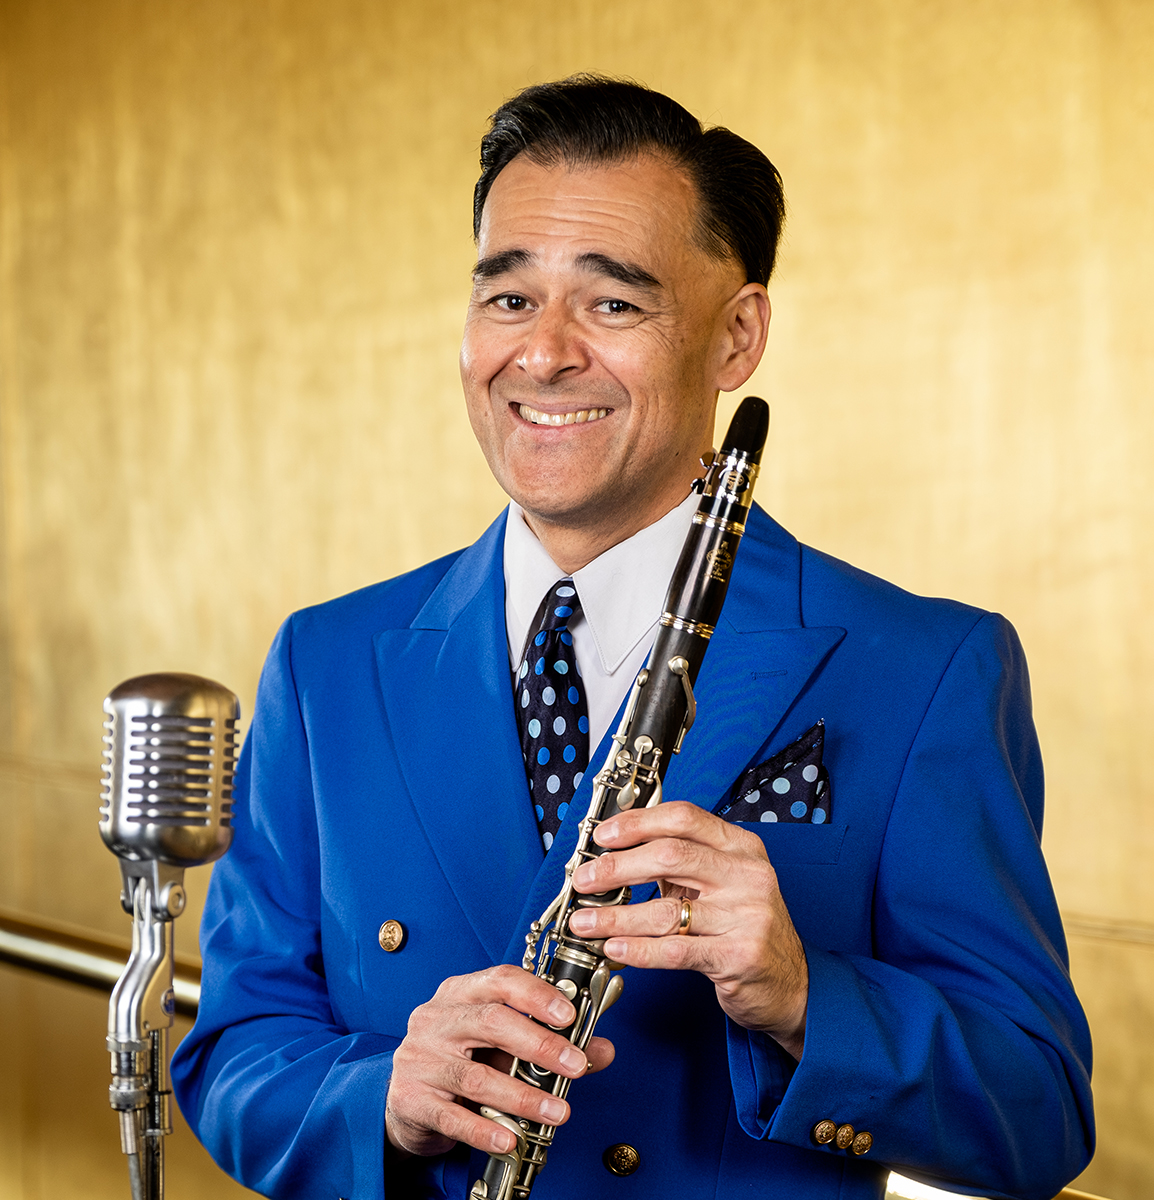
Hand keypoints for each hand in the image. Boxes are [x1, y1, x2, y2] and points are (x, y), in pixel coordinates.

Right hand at [385, 964, 614, 1157]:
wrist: (407, 1099)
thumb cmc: (463, 1059)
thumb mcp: (502, 1044)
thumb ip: (551, 1042)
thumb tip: (601, 1050)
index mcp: (460, 993)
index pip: (500, 980)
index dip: (537, 994)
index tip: (569, 1015)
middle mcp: (436, 1018)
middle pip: (491, 1022)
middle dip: (539, 1045)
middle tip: (575, 1065)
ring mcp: (419, 1057)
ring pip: (476, 1075)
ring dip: (522, 1097)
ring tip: (557, 1112)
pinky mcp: (411, 1098)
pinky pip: (452, 1116)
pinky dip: (484, 1131)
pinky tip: (510, 1139)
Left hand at [567, 802, 807, 1057]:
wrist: (793, 985)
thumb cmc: (744, 928)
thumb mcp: (722, 883)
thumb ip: (681, 864)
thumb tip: (615, 852)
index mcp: (742, 847)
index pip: (684, 818)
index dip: (638, 822)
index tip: (603, 835)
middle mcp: (748, 875)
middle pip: (670, 855)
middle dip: (617, 866)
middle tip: (584, 879)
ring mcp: (747, 915)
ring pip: (666, 909)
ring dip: (615, 916)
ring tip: (583, 922)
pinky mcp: (739, 956)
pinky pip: (676, 950)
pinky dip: (638, 949)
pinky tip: (613, 949)